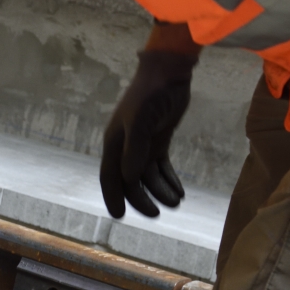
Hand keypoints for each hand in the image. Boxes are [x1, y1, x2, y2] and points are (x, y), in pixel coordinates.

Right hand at [100, 48, 194, 218]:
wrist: (167, 73)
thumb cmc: (150, 94)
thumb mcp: (141, 121)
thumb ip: (135, 150)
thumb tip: (129, 178)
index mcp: (114, 143)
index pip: (110, 176)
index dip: (114, 196)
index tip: (119, 216)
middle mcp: (125, 147)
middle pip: (130, 180)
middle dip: (142, 198)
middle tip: (157, 214)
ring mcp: (142, 144)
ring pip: (148, 176)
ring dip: (160, 191)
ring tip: (176, 202)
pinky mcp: (159, 140)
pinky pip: (161, 167)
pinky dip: (169, 179)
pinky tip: (179, 191)